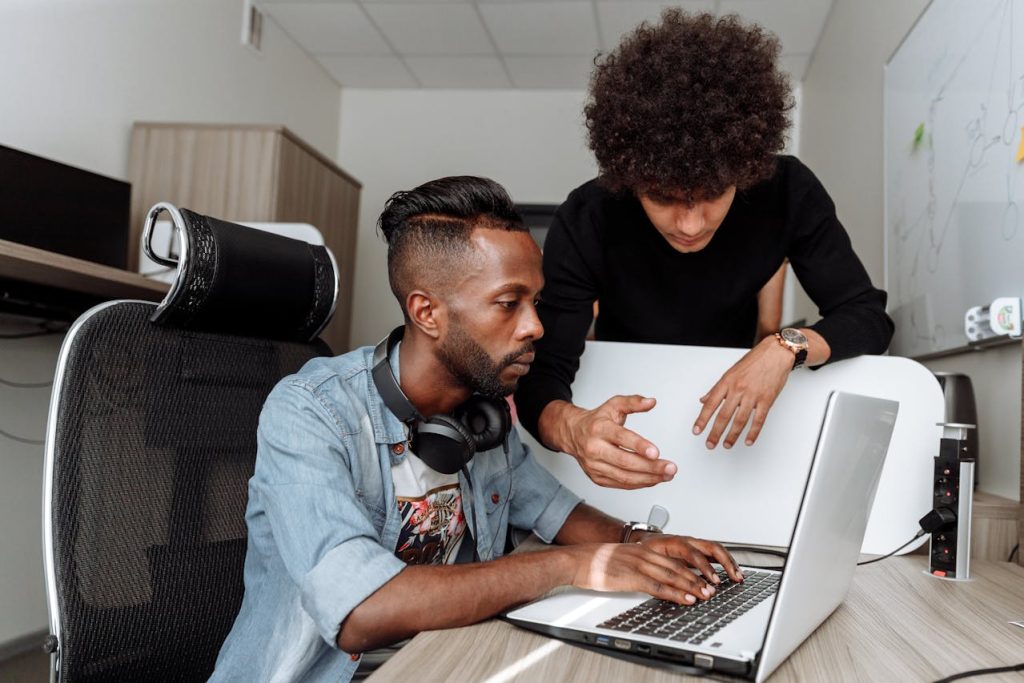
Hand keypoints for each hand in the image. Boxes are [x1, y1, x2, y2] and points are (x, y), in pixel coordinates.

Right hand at [555, 396, 675, 488]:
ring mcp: (594, 466)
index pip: (621, 438)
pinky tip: (653, 479)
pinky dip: (640, 483)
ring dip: (649, 478)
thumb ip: (633, 402)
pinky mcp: (597, 478)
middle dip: (651, 467)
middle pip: (625, 462)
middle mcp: (594, 449)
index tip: (656, 452)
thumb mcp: (614, 405)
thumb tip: (651, 402)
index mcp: (599, 429)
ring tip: (667, 475)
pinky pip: (621, 484)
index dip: (639, 446)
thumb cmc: (596, 421)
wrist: (573, 434)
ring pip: (625, 477)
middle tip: (670, 467)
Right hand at [568, 536, 741, 603]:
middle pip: (680, 564)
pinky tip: (685, 599)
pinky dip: (675, 593)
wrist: (579, 561)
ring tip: (707, 594)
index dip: (698, 562)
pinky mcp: (631, 576)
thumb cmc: (601, 562)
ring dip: (693, 585)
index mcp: (647, 547)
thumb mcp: (628, 558)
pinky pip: (658, 586)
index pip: (679, 553)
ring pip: (673, 574)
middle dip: (700, 576)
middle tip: (715, 586)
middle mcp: (646, 552)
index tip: (711, 572)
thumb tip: (663, 576)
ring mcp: (639, 563)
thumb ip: (646, 564)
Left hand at [693, 337, 792, 448]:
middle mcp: (738, 389)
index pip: (710, 404)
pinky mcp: (767, 400)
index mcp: (727, 382)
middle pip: (724, 416)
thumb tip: (703, 400)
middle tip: (710, 444)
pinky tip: (747, 441)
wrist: (776, 353)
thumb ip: (717, 388)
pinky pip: (759, 420)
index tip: (697, 431)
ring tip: (726, 445)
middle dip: (715, 433)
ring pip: (740, 420)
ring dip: (732, 435)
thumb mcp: (730, 372)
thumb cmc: (753, 361)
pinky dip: (753, 433)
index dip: (702, 419)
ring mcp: (753, 395)